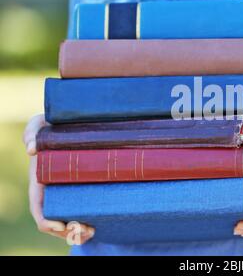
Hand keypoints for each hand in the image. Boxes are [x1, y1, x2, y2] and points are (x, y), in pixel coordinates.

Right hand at [23, 114, 94, 244]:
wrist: (76, 124)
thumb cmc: (55, 124)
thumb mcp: (41, 123)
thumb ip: (32, 130)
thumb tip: (32, 149)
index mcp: (40, 181)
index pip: (38, 209)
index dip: (47, 222)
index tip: (62, 226)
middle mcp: (52, 191)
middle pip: (56, 221)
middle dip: (68, 231)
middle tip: (89, 230)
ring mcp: (68, 192)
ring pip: (70, 221)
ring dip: (79, 232)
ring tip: (94, 230)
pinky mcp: (84, 190)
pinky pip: (84, 212)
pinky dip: (89, 222)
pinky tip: (99, 224)